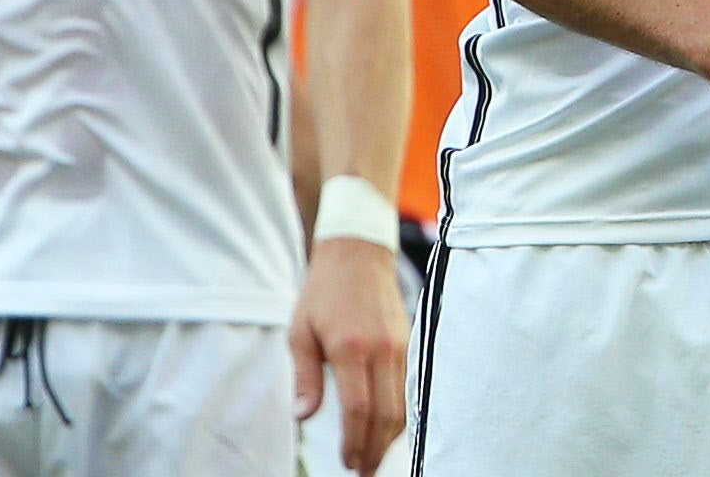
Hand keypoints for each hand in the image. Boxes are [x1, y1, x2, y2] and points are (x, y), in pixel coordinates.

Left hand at [290, 236, 408, 473]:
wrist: (359, 253)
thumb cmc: (323, 292)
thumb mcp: (300, 332)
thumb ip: (304, 376)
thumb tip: (303, 416)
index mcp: (351, 347)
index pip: (358, 408)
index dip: (353, 441)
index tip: (346, 463)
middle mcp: (383, 349)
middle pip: (387, 413)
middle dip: (374, 448)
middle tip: (361, 471)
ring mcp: (401, 345)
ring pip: (403, 404)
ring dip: (389, 436)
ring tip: (373, 457)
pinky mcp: (409, 343)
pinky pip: (409, 387)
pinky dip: (400, 414)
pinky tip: (387, 428)